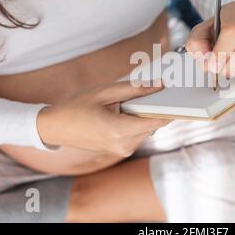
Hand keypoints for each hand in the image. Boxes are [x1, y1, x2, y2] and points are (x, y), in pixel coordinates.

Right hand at [37, 82, 169, 155]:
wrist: (54, 127)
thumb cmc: (76, 106)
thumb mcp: (105, 91)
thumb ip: (135, 89)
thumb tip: (160, 85)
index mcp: (120, 131)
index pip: (158, 121)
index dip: (171, 108)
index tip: (181, 97)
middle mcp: (124, 145)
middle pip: (154, 124)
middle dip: (157, 107)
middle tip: (157, 89)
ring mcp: (123, 150)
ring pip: (147, 128)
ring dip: (145, 114)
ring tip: (134, 99)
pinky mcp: (120, 149)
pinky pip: (138, 133)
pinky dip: (137, 121)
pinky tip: (127, 109)